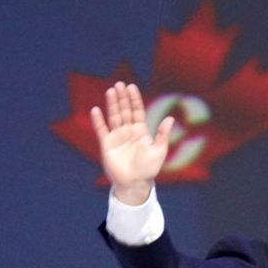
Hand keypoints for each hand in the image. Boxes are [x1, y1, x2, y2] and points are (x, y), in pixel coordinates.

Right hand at [90, 81, 174, 204]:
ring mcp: (117, 137)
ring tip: (111, 91)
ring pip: (114, 116)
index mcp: (141, 131)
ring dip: (112, 104)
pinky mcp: (106, 145)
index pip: (137, 111)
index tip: (132, 87)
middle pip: (125, 110)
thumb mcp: (159, 150)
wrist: (135, 183)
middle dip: (122, 98)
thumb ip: (162, 134)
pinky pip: (101, 130)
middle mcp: (128, 131)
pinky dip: (98, 120)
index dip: (134, 99)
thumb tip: (170, 118)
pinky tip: (96, 110)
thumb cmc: (149, 168)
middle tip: (120, 84)